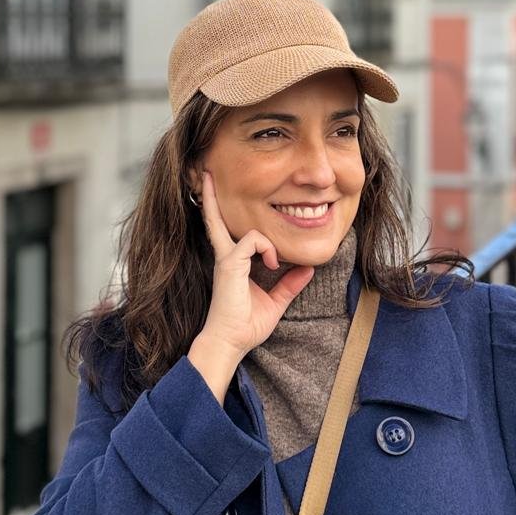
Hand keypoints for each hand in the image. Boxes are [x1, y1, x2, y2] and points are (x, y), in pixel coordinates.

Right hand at [193, 167, 314, 361]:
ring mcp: (226, 258)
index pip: (226, 230)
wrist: (230, 342)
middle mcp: (226, 255)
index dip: (224, 213)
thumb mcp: (275, 302)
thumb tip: (308, 270)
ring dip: (266, 241)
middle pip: (214, 218)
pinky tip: (272, 265)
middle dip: (212, 195)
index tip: (224, 197)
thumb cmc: (246, 326)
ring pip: (240, 227)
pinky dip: (266, 249)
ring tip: (275, 263)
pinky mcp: (229, 263)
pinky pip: (251, 240)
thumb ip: (290, 285)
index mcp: (233, 262)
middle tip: (207, 172)